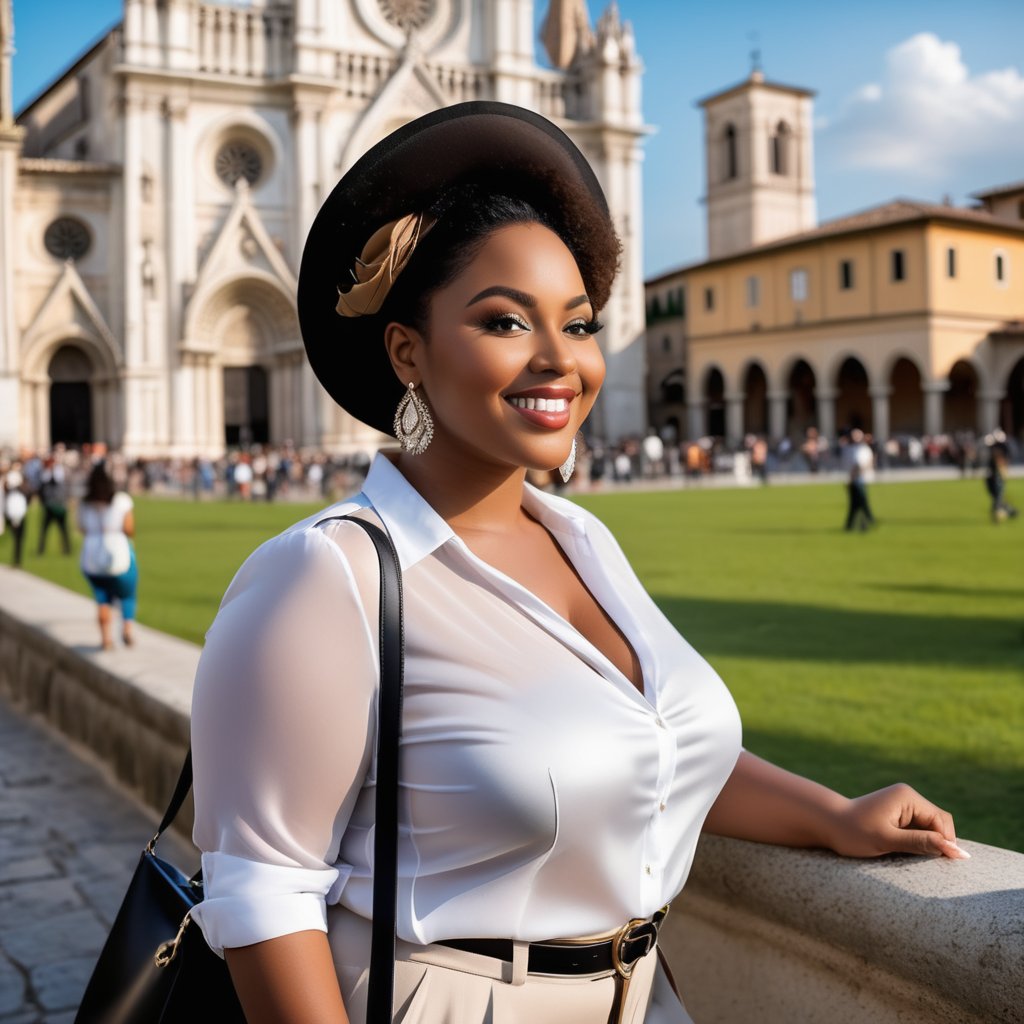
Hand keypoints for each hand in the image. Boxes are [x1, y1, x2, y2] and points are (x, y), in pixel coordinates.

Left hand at [828, 783, 969, 859]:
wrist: (826, 824)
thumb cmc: (853, 832)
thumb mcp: (887, 840)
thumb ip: (921, 843)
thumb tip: (957, 851)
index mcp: (907, 797)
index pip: (941, 821)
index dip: (946, 842)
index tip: (943, 865)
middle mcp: (908, 797)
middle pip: (938, 823)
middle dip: (938, 842)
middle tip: (926, 863)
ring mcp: (903, 804)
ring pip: (929, 828)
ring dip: (927, 843)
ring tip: (911, 857)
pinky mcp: (897, 814)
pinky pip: (917, 829)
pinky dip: (917, 842)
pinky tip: (906, 852)